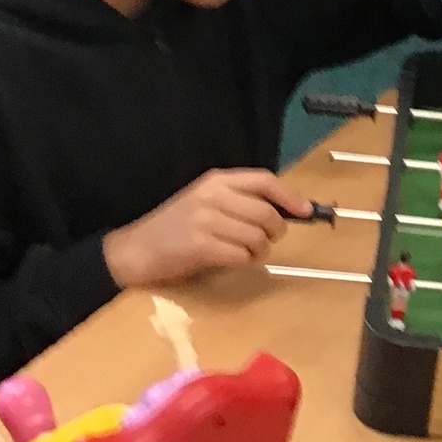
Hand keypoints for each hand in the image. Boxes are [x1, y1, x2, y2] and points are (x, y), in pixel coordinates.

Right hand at [103, 170, 311, 287]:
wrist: (135, 250)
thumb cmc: (175, 227)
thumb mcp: (206, 201)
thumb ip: (240, 200)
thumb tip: (287, 210)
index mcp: (216, 180)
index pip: (264, 181)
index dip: (290, 197)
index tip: (306, 211)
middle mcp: (212, 195)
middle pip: (266, 213)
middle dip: (275, 231)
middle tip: (267, 241)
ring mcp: (205, 220)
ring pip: (257, 236)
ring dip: (260, 250)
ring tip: (248, 253)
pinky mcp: (200, 246)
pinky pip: (241, 255)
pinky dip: (244, 261)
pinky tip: (234, 260)